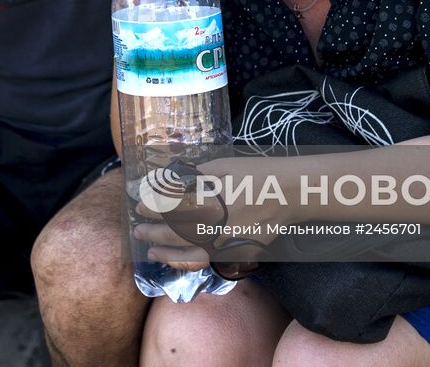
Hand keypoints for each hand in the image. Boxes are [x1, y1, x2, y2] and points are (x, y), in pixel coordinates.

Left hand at [133, 157, 278, 271]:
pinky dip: (189, 262)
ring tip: (151, 252)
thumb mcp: (222, 166)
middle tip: (138, 230)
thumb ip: (192, 177)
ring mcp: (231, 245)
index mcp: (214, 202)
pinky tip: (177, 258)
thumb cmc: (255, 174)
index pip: (173, 209)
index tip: (139, 206)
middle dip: (154, 233)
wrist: (290, 192)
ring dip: (168, 256)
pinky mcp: (240, 254)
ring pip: (191, 257)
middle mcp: (220, 228)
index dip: (153, 208)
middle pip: (178, 235)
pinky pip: (209, 262)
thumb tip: (163, 183)